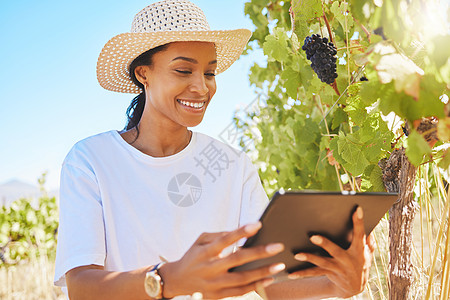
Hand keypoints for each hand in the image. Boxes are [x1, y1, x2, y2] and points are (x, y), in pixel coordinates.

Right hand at [159, 223, 285, 298]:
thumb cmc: (193, 256)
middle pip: (237, 259)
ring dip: (262, 272)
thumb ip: (219, 235)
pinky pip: (240, 292)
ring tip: (279, 265)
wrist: (176, 281)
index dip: (241, 232)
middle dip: (259, 252)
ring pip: (242, 278)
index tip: (258, 225)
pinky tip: (269, 279)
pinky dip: (256, 285)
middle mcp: (210, 268)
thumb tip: (240, 231)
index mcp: (205, 251)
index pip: (225, 240)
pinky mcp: (218, 295)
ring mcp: (214, 283)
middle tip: (277, 246)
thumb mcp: (200, 240)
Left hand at [288, 206, 374, 297]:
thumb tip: (370, 230)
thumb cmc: (360, 264)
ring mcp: (338, 269)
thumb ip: (369, 242)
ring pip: (322, 263)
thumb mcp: (369, 254)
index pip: (359, 235)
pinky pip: (314, 273)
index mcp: (359, 251)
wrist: (355, 288)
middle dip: (325, 244)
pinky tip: (291, 273)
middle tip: (313, 237)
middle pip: (335, 251)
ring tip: (297, 255)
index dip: (359, 222)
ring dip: (310, 258)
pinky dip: (302, 273)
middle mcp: (348, 260)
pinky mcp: (329, 274)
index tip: (357, 210)